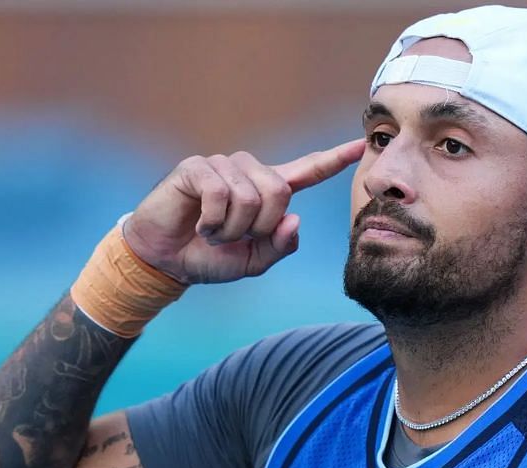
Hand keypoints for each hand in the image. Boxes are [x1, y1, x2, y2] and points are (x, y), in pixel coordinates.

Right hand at [122, 139, 364, 283]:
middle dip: (258, 226)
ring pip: (249, 196)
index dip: (334, 160)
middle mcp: (249, 172)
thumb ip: (280, 245)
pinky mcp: (197, 167)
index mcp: (268, 191)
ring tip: (212, 232)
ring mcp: (223, 166)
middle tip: (233, 237)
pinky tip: (200, 226)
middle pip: (279, 192)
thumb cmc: (209, 257)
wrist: (166, 262)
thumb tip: (294, 218)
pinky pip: (220, 193)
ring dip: (231, 228)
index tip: (360, 146)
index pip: (308, 171)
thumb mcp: (253, 261)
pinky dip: (212, 221)